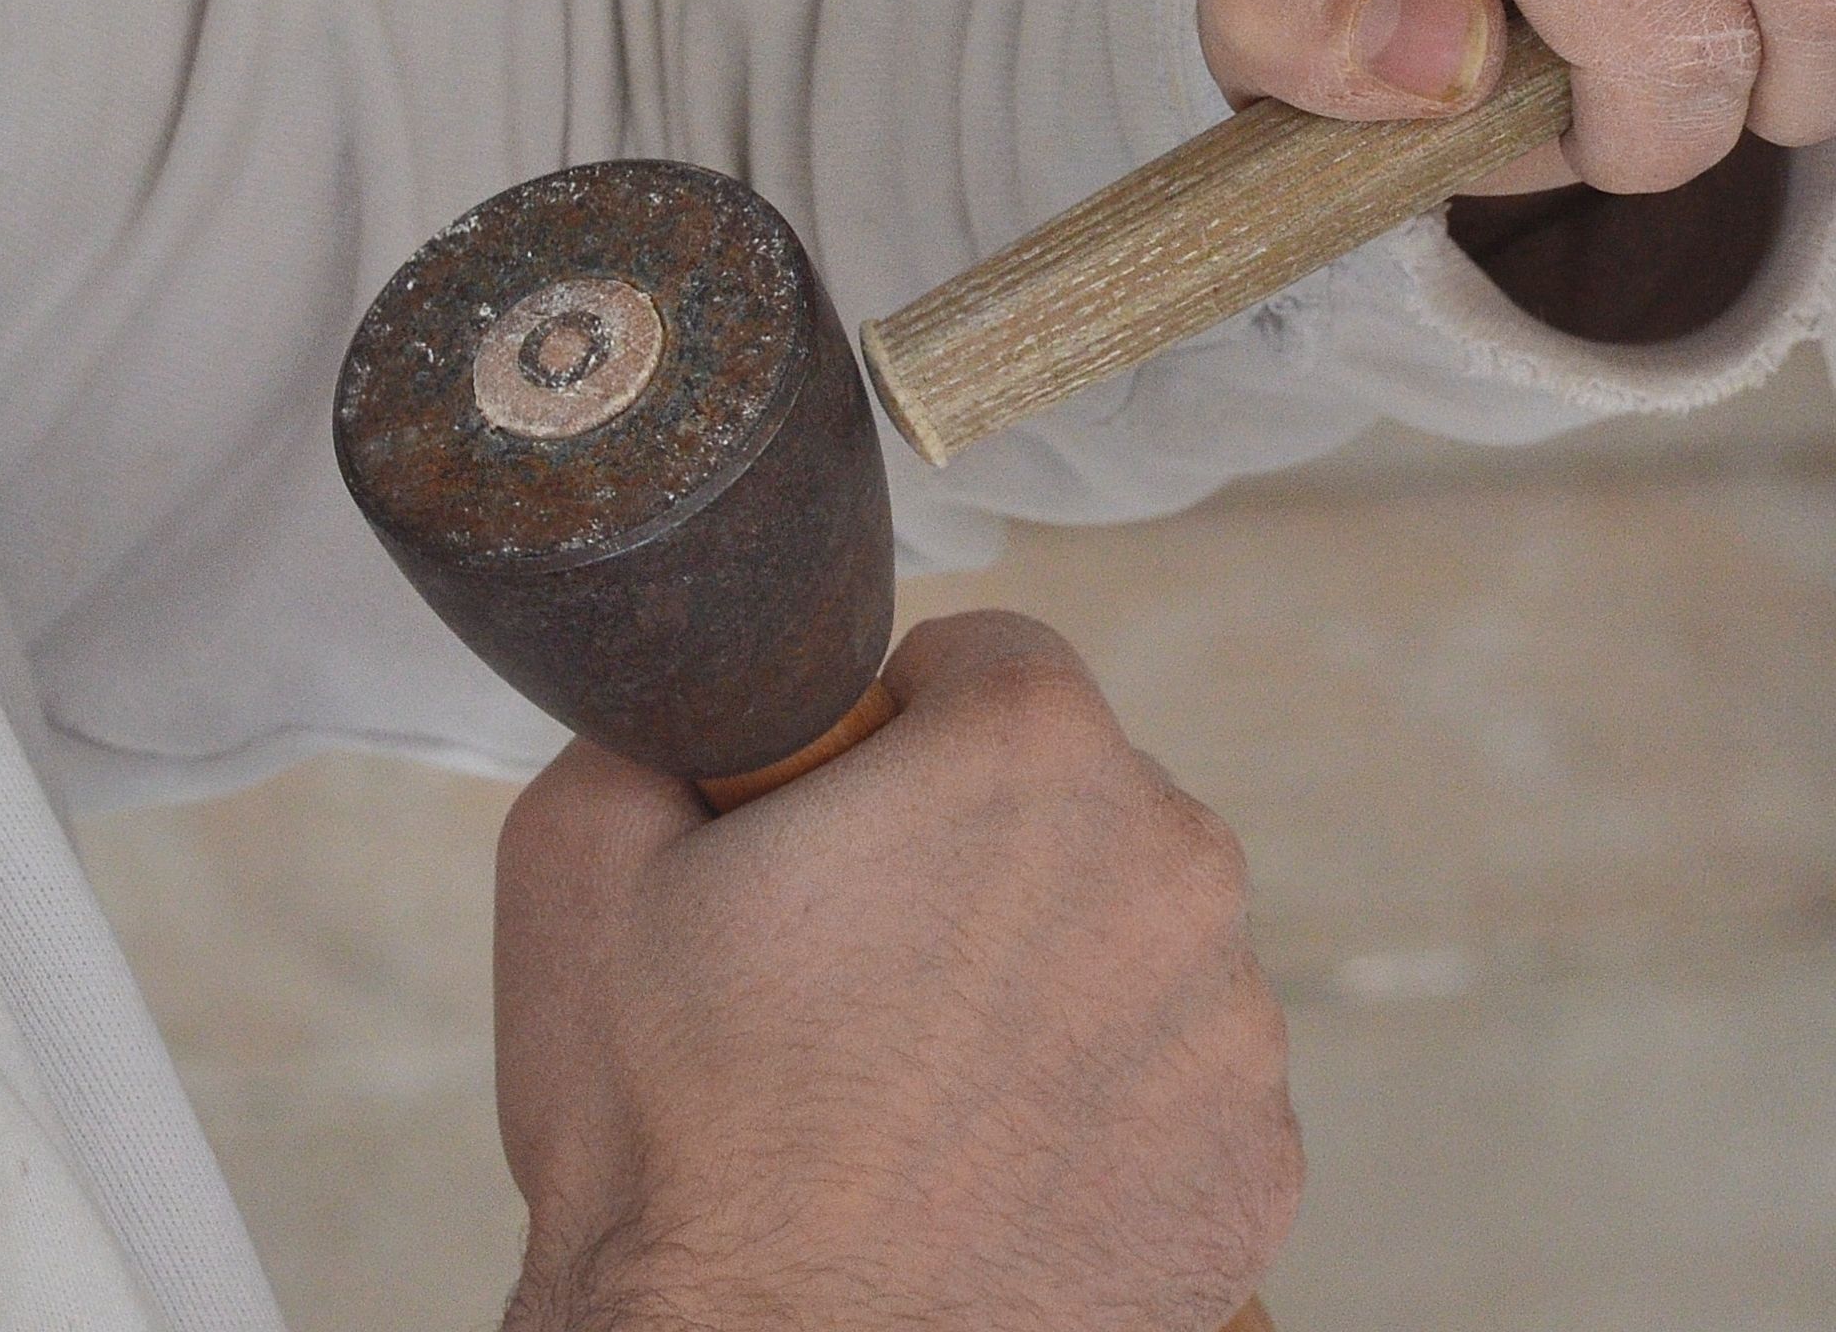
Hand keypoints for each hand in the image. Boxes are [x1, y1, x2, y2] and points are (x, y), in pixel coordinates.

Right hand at [494, 613, 1296, 1331]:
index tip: (839, 835)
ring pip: (1133, 948)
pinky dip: (1101, 1117)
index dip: (891, 741)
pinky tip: (992, 1170)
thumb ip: (663, 718)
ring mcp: (1231, 1027)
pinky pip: (1174, 1089)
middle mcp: (1174, 866)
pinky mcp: (1255, 1164)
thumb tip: (702, 703)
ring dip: (1049, 990)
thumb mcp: (580, 866)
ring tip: (919, 1095)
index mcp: (1033, 757)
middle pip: (1079, 807)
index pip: (985, 665)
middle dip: (980, 864)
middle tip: (859, 980)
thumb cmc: (677, 1150)